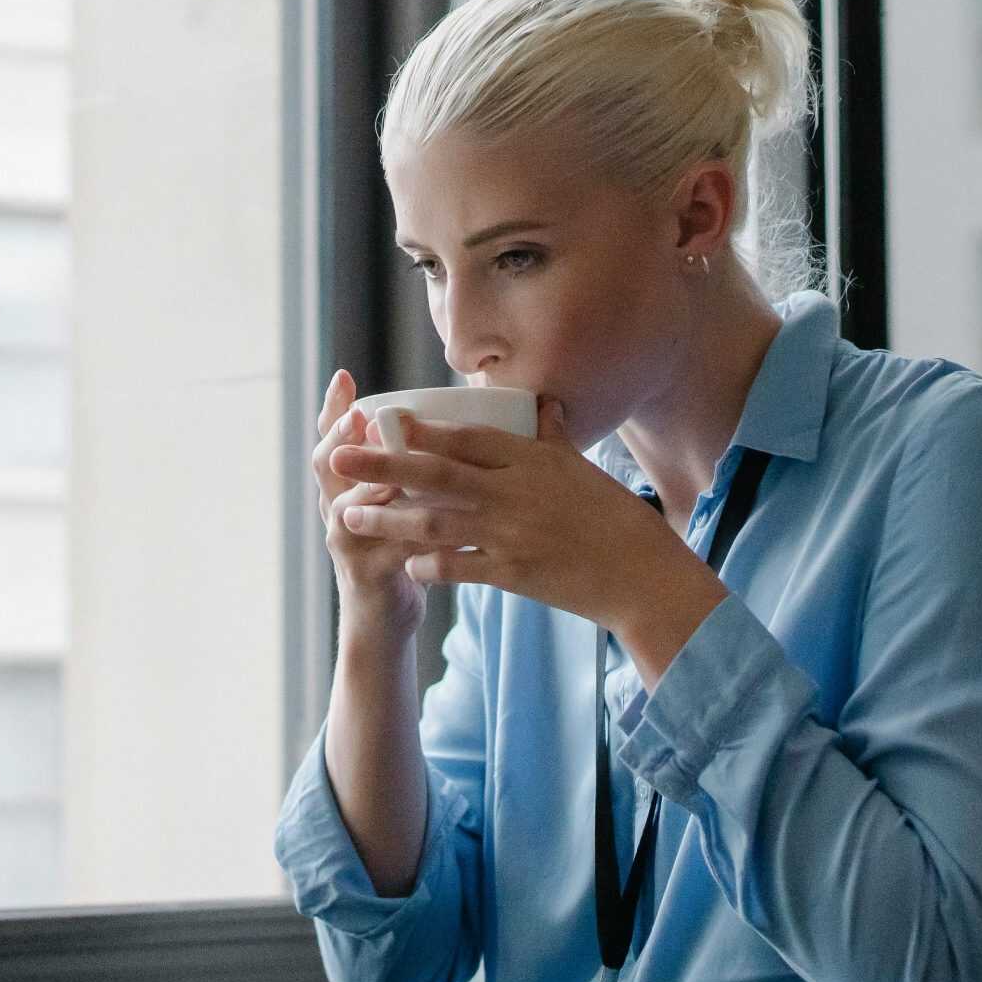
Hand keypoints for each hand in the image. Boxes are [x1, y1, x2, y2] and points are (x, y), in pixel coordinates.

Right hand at [308, 370, 433, 640]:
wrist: (384, 617)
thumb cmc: (399, 550)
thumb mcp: (397, 504)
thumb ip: (411, 469)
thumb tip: (444, 421)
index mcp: (347, 485)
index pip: (332, 439)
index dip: (333, 408)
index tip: (343, 377)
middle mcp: (338, 508)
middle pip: (327, 465)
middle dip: (341, 439)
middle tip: (358, 418)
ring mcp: (347, 542)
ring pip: (350, 507)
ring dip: (371, 487)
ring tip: (390, 470)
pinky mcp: (366, 574)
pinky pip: (388, 549)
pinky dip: (412, 536)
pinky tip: (436, 524)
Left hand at [326, 399, 728, 664]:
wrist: (642, 576)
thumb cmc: (616, 519)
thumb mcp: (583, 469)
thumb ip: (553, 438)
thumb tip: (543, 404)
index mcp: (532, 461)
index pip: (468, 438)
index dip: (423, 430)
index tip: (383, 420)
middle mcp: (514, 494)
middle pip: (436, 475)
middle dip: (382, 466)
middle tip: (339, 458)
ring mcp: (510, 535)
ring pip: (435, 524)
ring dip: (387, 520)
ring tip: (348, 517)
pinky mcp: (511, 575)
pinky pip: (458, 568)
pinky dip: (428, 565)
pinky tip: (405, 563)